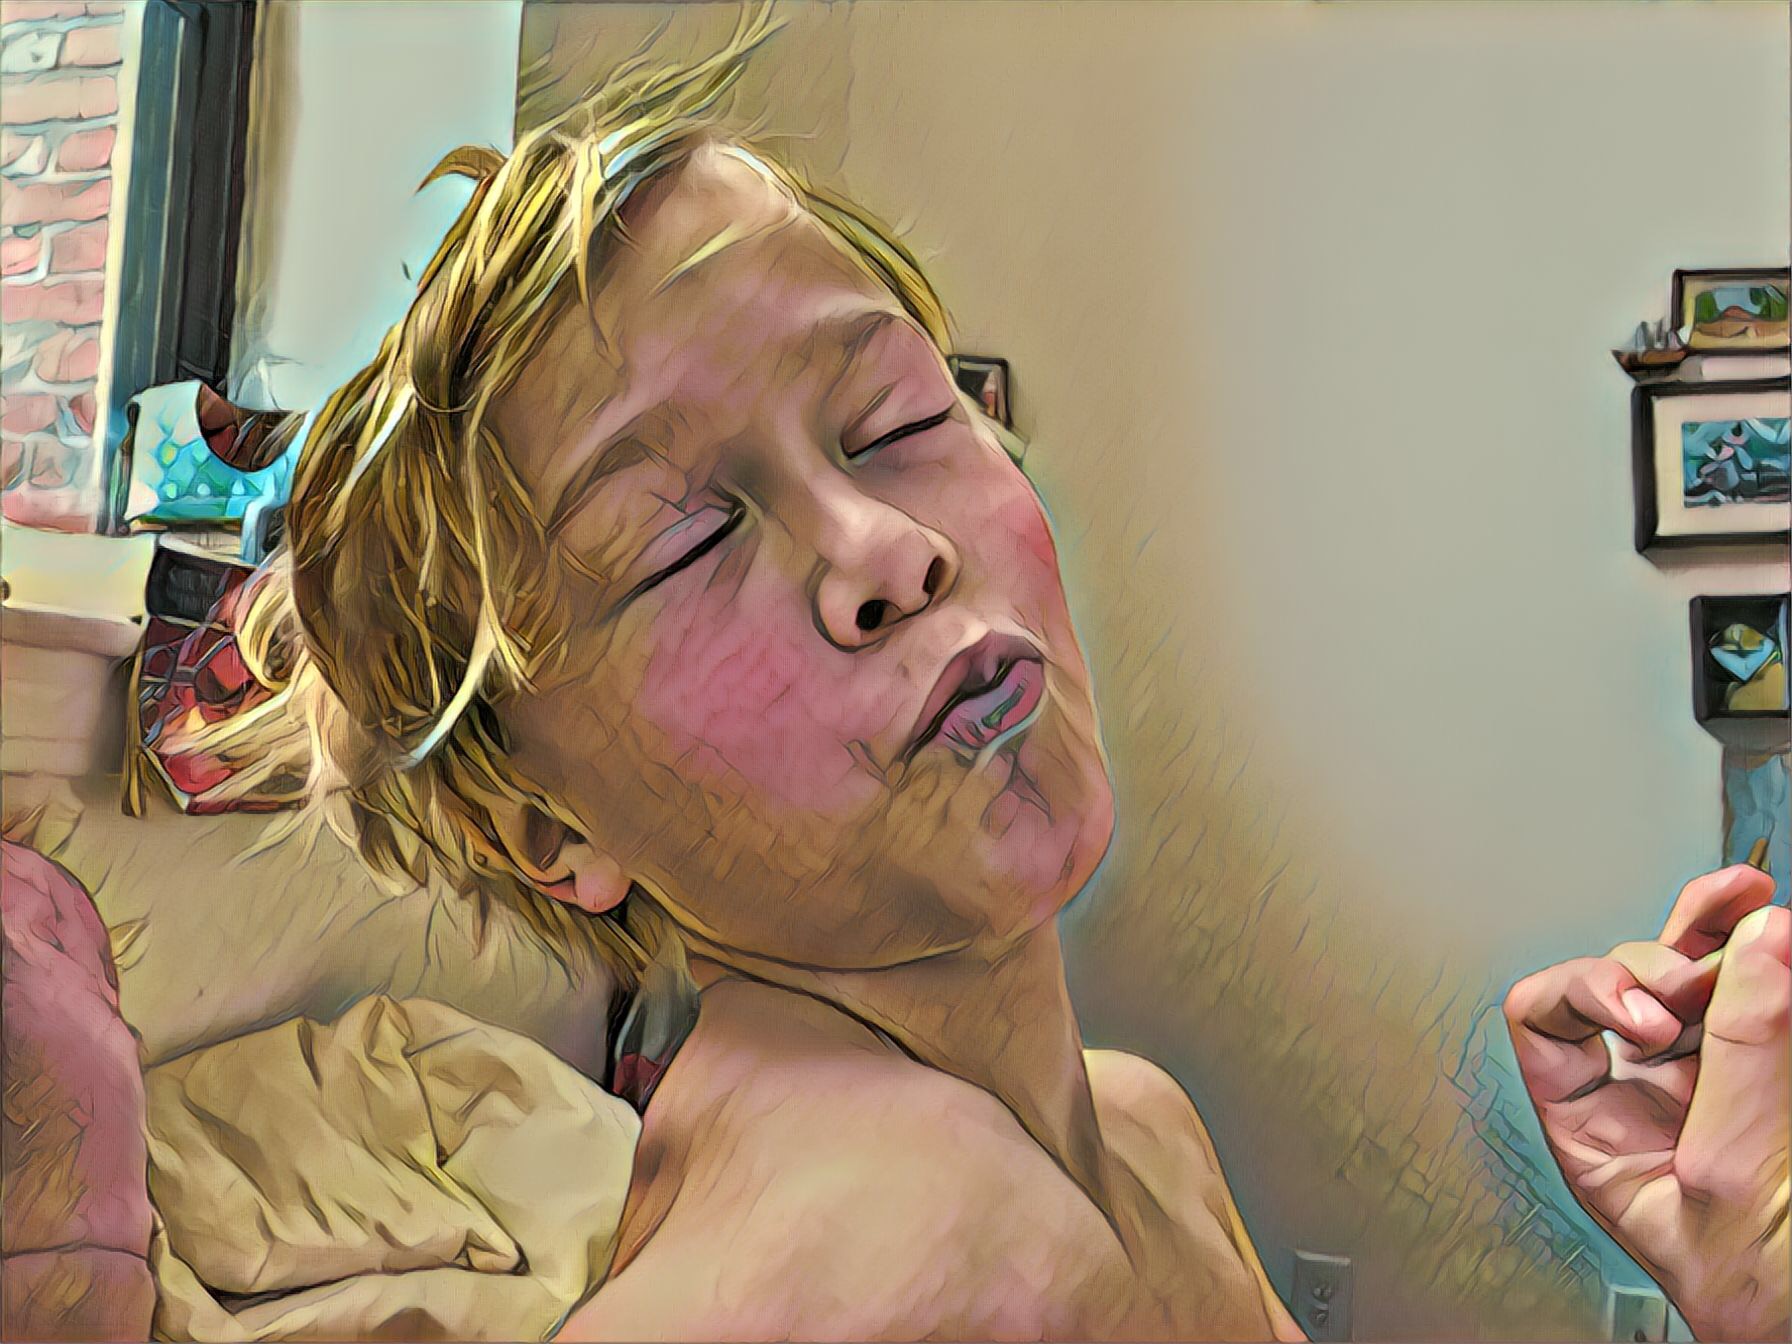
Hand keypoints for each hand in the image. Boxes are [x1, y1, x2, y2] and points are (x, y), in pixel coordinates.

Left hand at [1504, 866, 1788, 1341]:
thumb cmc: (1755, 1296)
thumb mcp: (1725, 1177)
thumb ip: (1738, 1060)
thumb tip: (1758, 950)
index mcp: (1590, 1124)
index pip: (1542, 1019)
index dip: (1585, 994)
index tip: (1646, 1018)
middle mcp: (1641, 1087)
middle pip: (1622, 980)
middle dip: (1662, 968)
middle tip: (1710, 989)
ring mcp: (1707, 1068)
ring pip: (1688, 965)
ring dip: (1713, 926)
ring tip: (1753, 908)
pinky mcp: (1765, 1059)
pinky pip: (1747, 978)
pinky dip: (1746, 932)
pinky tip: (1758, 906)